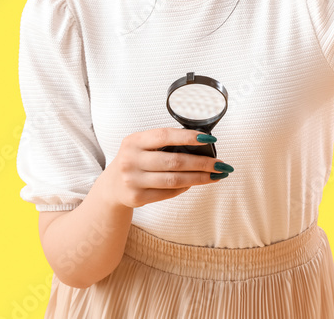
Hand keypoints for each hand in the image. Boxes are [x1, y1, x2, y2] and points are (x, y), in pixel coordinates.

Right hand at [103, 127, 232, 208]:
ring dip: (199, 178)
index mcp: (134, 141)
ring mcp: (132, 180)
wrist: (112, 186)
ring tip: (216, 175)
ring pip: (174, 180)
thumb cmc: (135, 159)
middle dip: (202, 163)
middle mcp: (131, 160)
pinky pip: (168, 193)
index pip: (165, 135)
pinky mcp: (137, 198)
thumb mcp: (141, 145)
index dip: (189, 137)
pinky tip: (195, 183)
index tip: (210, 139)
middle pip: (174, 162)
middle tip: (221, 164)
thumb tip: (201, 144)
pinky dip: (184, 188)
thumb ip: (163, 143)